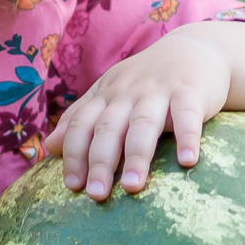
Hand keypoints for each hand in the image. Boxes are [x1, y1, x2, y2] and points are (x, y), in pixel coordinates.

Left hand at [44, 29, 230, 200]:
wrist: (195, 49)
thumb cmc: (148, 80)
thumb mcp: (110, 92)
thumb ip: (81, 117)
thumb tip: (50, 147)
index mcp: (106, 94)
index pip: (82, 124)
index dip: (74, 154)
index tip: (72, 185)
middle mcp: (128, 91)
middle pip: (109, 128)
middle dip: (100, 162)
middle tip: (96, 195)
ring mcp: (159, 90)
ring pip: (143, 124)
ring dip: (137, 155)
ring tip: (132, 186)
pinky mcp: (191, 90)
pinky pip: (187, 115)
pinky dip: (187, 137)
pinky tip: (187, 161)